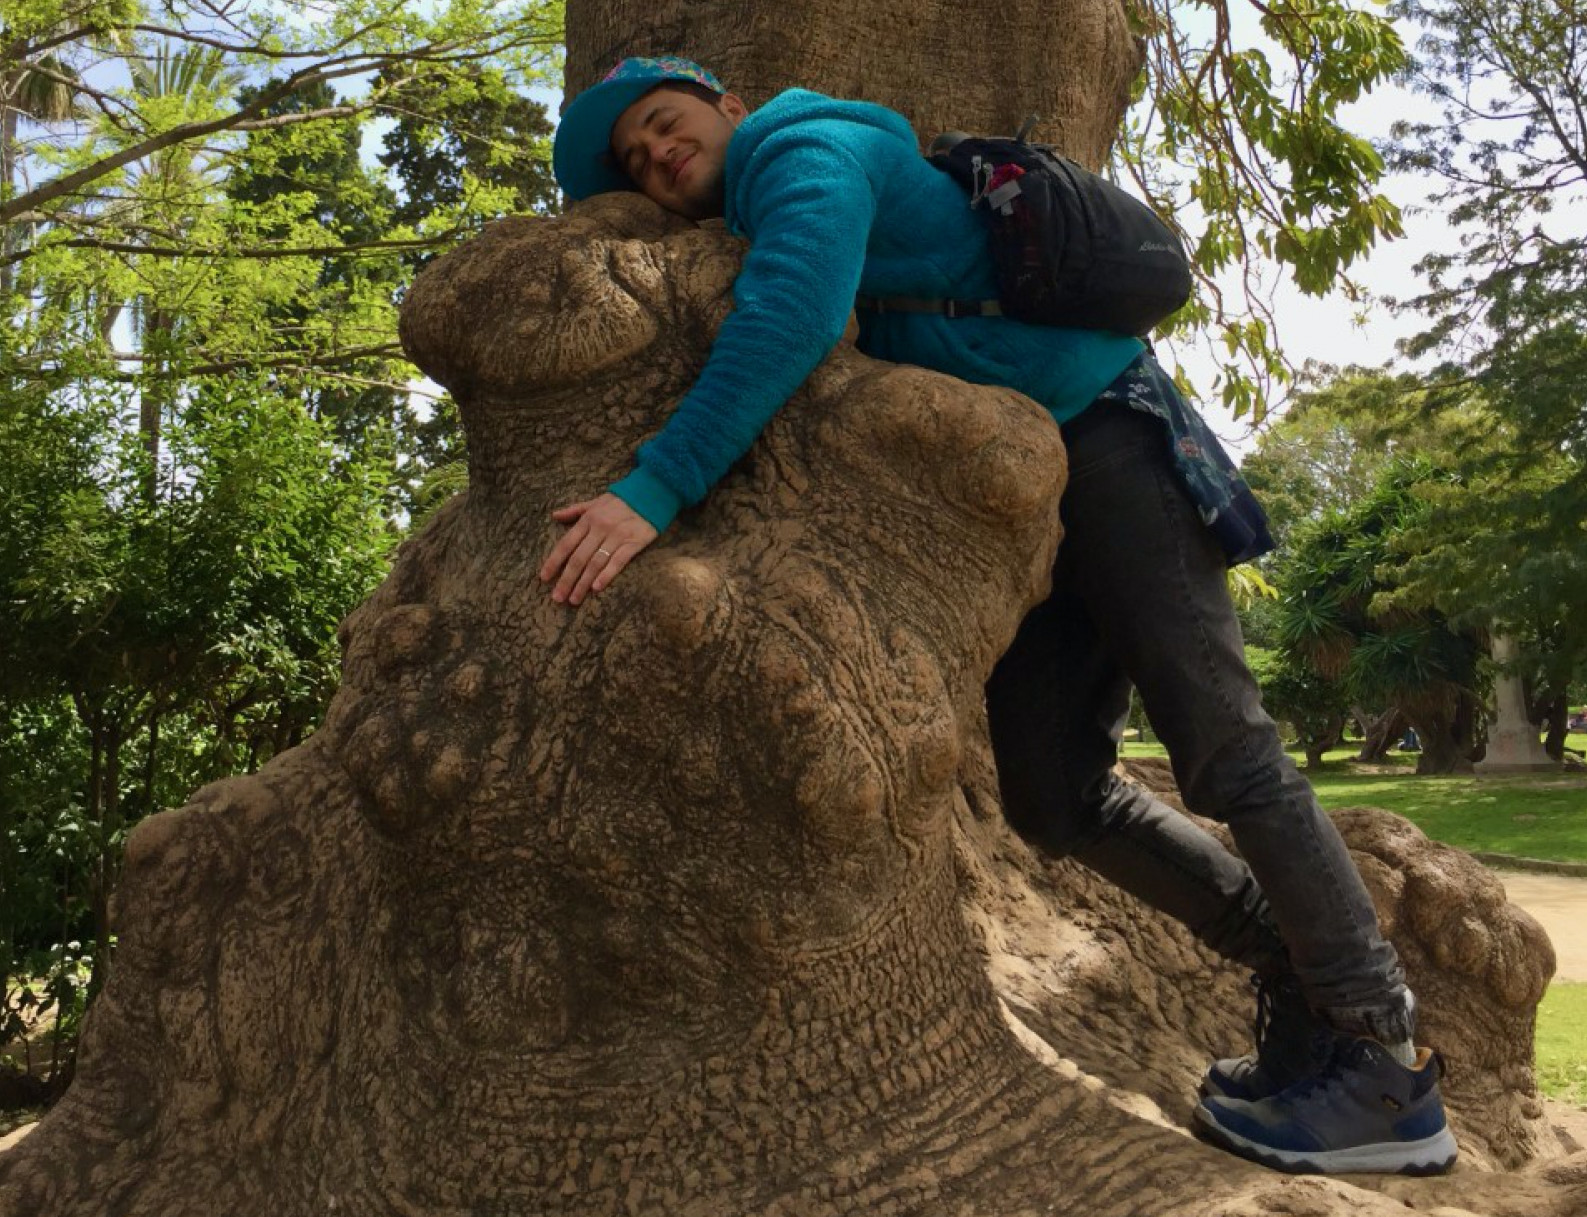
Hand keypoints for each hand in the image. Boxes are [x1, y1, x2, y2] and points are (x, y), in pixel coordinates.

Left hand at [539, 492, 658, 605]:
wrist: (651, 492)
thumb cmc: (621, 500)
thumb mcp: (595, 501)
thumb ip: (574, 510)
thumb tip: (554, 516)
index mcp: (588, 519)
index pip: (566, 544)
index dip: (553, 562)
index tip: (544, 578)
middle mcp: (600, 529)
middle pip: (578, 558)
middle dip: (566, 580)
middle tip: (558, 598)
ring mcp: (617, 536)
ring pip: (595, 563)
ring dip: (583, 583)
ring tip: (574, 599)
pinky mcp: (634, 543)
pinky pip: (618, 561)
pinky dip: (606, 575)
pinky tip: (596, 588)